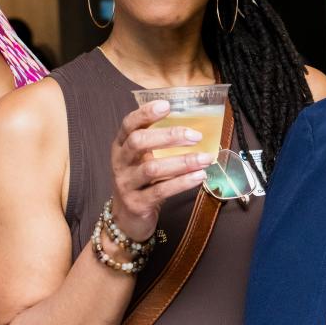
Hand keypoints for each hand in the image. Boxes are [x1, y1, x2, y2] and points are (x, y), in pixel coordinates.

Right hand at [108, 100, 211, 240]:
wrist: (127, 220)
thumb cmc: (142, 183)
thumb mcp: (144, 160)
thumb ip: (160, 144)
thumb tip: (195, 127)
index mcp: (121, 146)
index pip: (129, 124)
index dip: (146, 113)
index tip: (167, 104)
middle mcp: (120, 163)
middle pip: (138, 142)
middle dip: (168, 136)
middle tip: (196, 135)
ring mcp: (126, 184)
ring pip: (152, 168)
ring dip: (182, 162)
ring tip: (205, 158)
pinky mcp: (136, 204)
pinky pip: (160, 191)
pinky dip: (182, 182)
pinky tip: (199, 177)